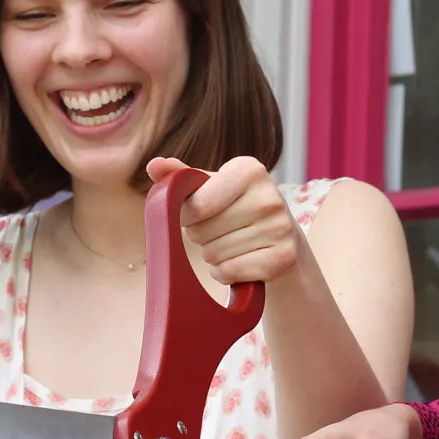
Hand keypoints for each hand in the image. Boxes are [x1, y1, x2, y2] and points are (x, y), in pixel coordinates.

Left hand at [146, 156, 303, 285]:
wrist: (282, 236)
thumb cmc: (237, 207)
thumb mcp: (212, 187)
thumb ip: (182, 176)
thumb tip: (155, 165)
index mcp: (249, 170)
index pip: (196, 205)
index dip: (186, 215)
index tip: (197, 213)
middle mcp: (270, 196)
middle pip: (202, 232)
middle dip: (201, 235)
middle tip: (219, 229)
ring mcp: (280, 228)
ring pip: (214, 254)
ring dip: (213, 254)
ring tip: (232, 243)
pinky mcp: (283, 258)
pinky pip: (229, 272)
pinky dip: (225, 272)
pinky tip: (240, 260)